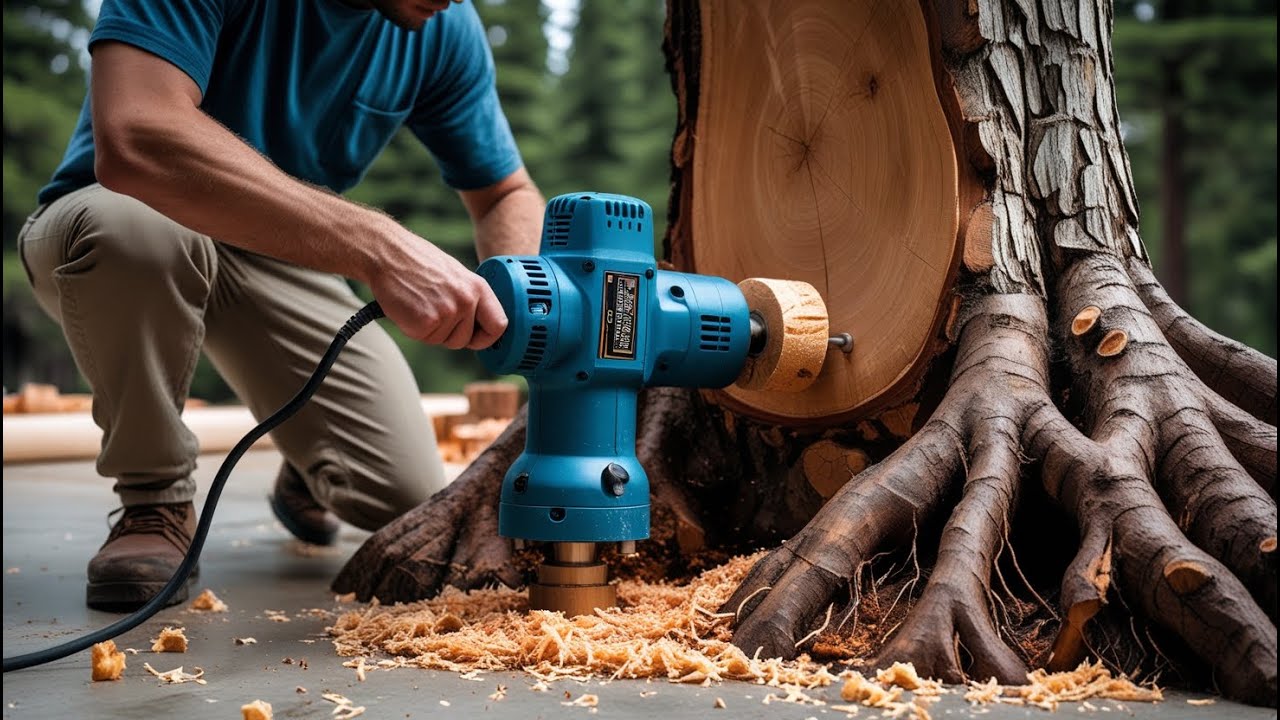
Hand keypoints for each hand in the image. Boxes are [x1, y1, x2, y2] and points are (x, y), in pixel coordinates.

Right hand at [367, 224, 506, 349]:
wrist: (388, 254)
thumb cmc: (418, 263)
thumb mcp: (456, 275)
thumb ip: (470, 298)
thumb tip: (480, 325)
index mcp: (478, 287)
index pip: (499, 325)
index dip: (487, 338)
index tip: (476, 339)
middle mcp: (467, 300)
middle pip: (465, 340)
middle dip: (449, 334)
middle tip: (432, 311)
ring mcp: (447, 312)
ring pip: (443, 341)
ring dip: (431, 330)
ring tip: (420, 304)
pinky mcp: (426, 322)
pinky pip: (425, 338)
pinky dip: (415, 329)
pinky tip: (409, 308)